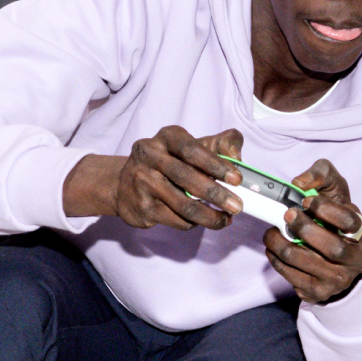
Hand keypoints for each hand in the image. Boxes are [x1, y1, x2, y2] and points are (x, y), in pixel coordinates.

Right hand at [65, 125, 246, 228]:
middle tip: (237, 206)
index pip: (192, 150)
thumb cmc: (168, 162)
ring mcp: (142, 182)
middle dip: (216, 195)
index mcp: (166, 137)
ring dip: (209, 216)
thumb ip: (221, 144)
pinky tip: (202, 221)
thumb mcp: (193, 146)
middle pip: (187, 178)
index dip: (216, 165)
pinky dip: (193, 223)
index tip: (237, 179)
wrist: (124, 184)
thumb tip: (237, 157)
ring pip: (183, 205)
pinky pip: (175, 219)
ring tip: (226, 220)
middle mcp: (150, 156)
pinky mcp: (142, 207)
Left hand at [264, 159, 361, 303]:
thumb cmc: (332, 221)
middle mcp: (356, 258)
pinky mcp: (319, 292)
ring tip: (271, 232)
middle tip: (286, 215)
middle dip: (305, 229)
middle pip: (332, 247)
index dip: (327, 210)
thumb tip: (299, 183)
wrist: (336, 262)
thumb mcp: (333, 191)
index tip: (306, 201)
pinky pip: (292, 277)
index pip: (350, 222)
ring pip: (306, 263)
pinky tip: (274, 249)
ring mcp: (338, 279)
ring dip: (281, 245)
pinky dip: (277, 261)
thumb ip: (322, 174)